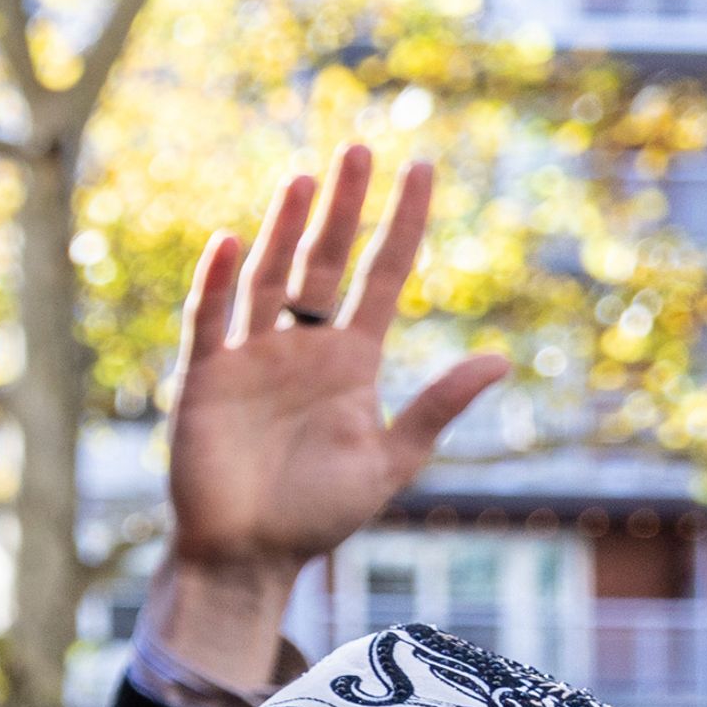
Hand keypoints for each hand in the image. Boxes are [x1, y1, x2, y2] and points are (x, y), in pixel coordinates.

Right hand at [150, 146, 506, 688]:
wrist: (249, 558)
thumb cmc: (317, 516)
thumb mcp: (389, 462)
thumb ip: (436, 408)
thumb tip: (500, 360)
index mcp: (351, 360)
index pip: (381, 274)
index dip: (402, 222)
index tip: (423, 168)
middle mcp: (302, 346)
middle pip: (325, 260)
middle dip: (343, 206)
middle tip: (359, 148)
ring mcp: (251, 358)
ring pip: (269, 276)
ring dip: (285, 228)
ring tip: (304, 178)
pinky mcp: (205, 378)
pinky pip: (210, 319)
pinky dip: (217, 281)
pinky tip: (231, 242)